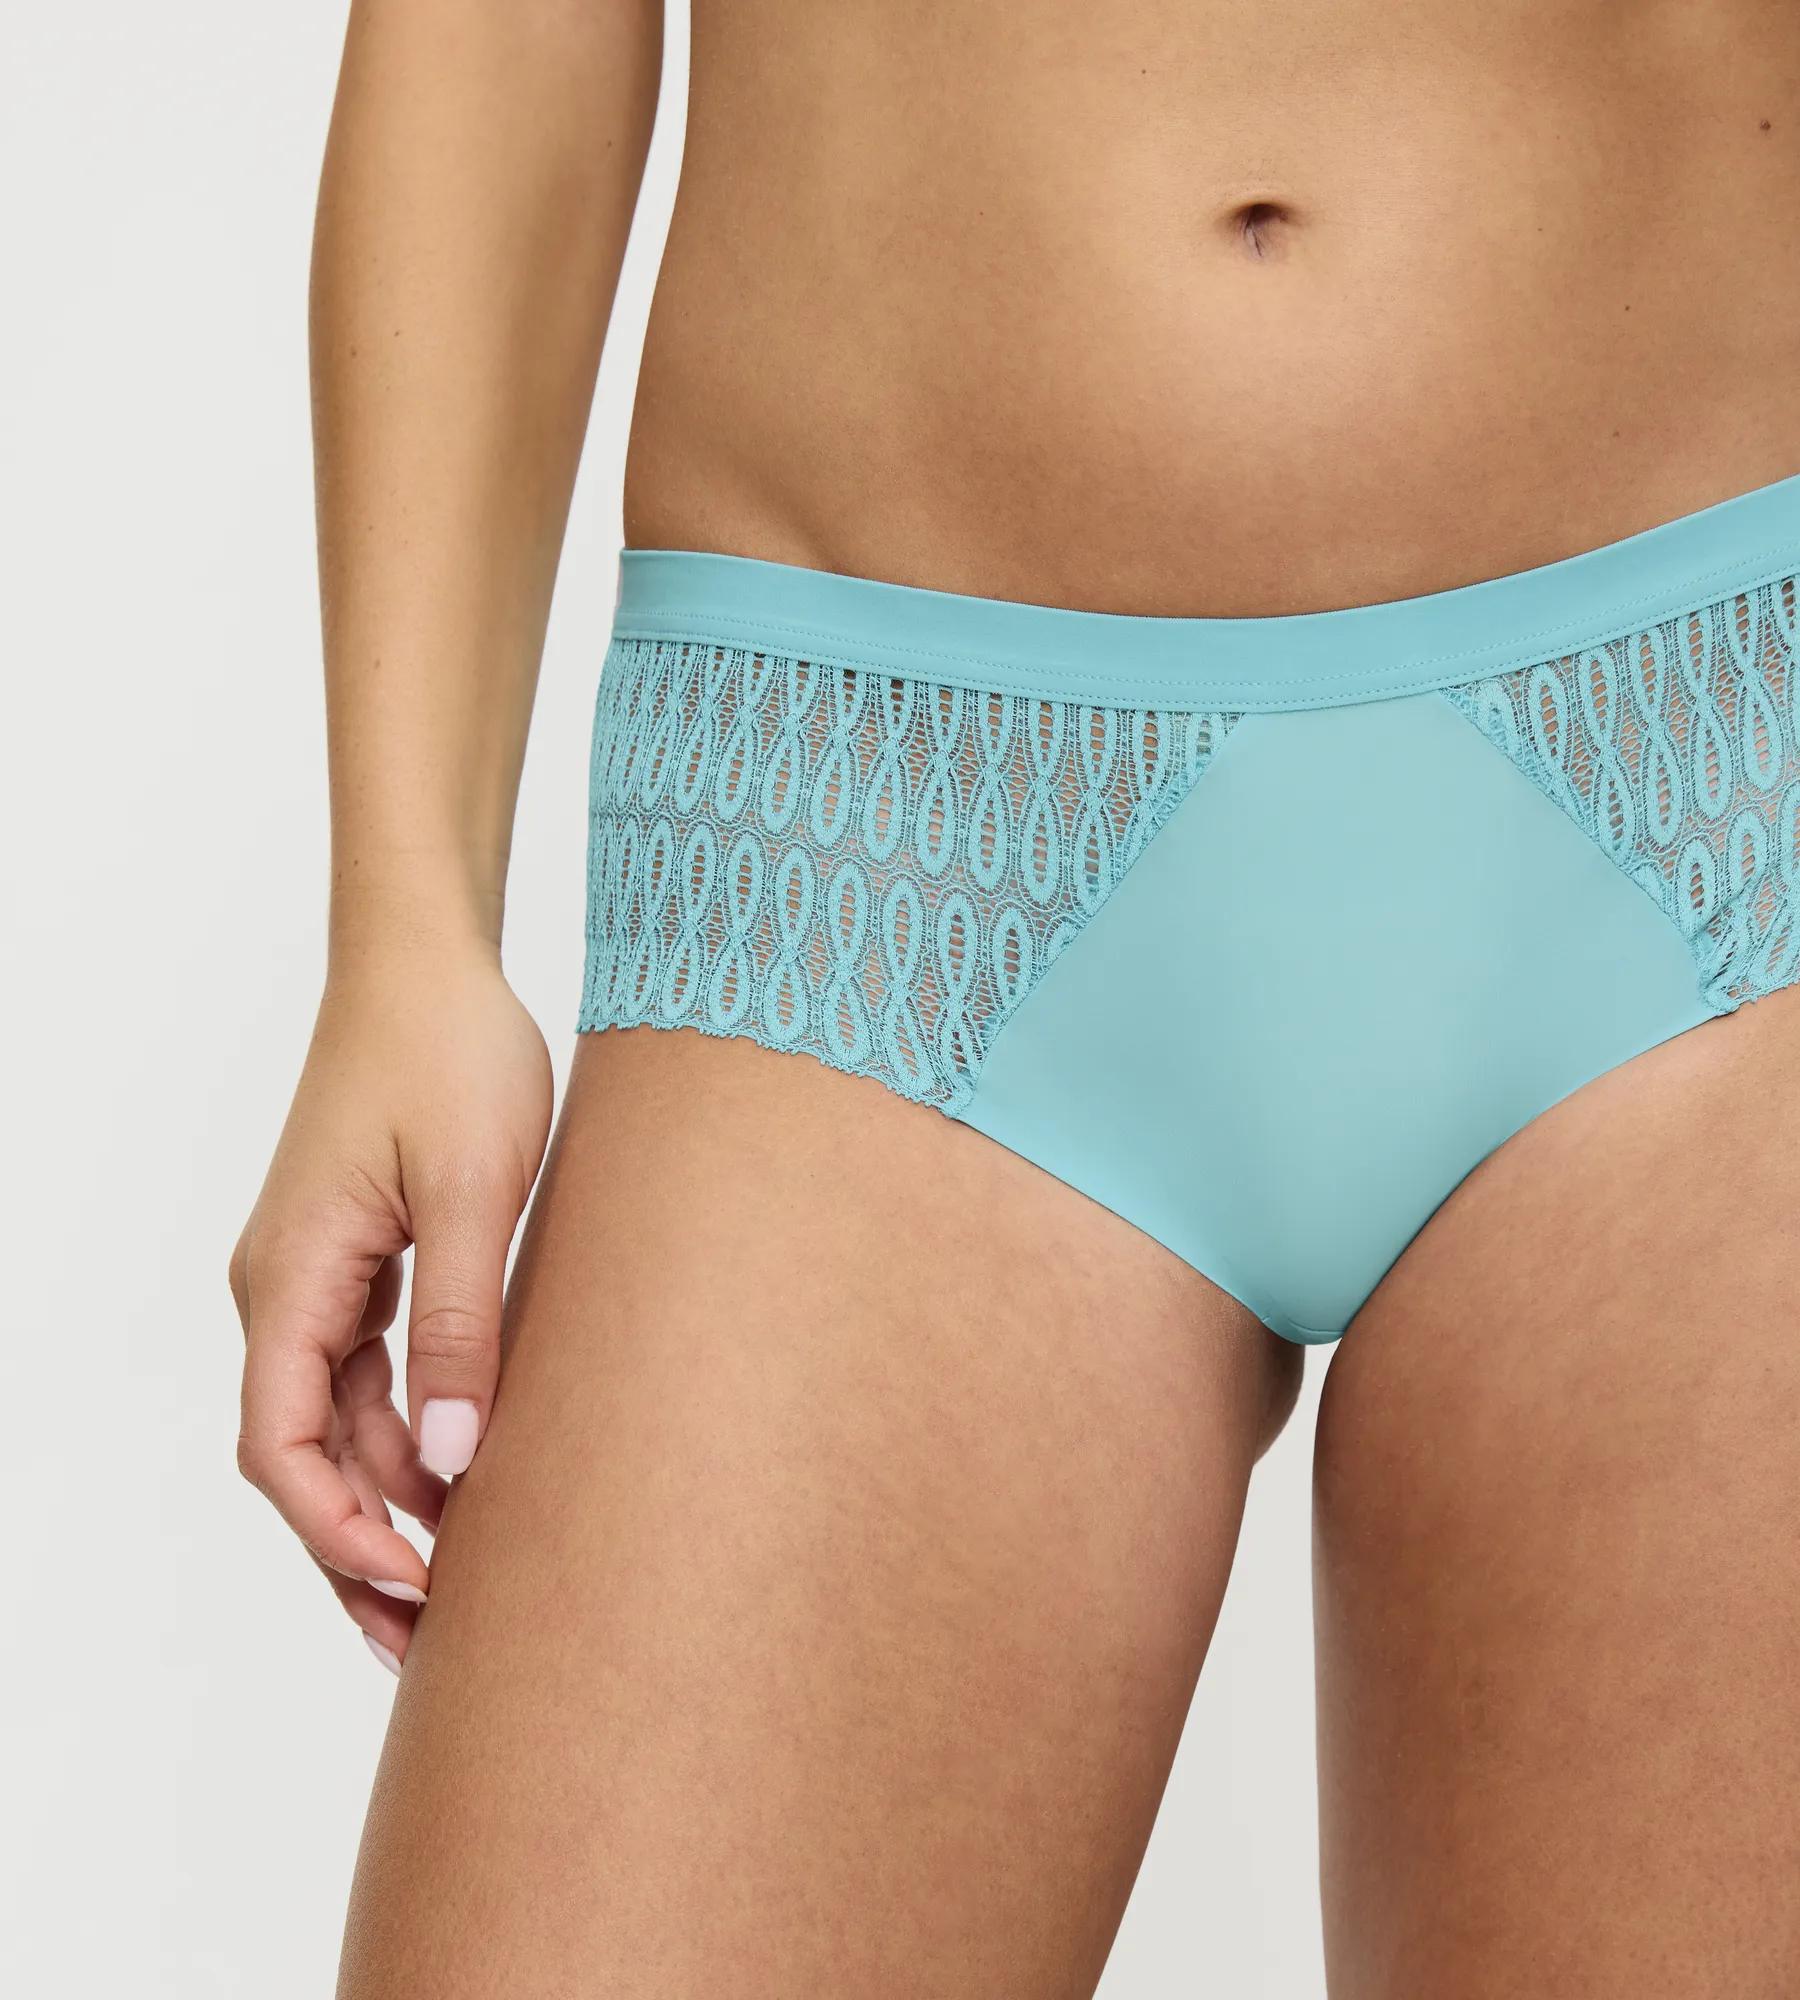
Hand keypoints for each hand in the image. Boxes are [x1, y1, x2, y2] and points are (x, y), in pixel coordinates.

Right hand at [230, 948, 552, 1668]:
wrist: (428, 964)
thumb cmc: (450, 1053)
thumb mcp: (477, 1191)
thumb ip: (463, 1323)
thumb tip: (455, 1457)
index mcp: (291, 1278)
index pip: (280, 1448)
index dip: (338, 1536)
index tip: (414, 1591)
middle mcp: (284, 1289)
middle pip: (301, 1457)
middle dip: (359, 1552)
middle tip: (436, 1646)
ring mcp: (317, 1276)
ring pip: (335, 1425)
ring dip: (388, 1503)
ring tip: (458, 1587)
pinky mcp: (358, 1259)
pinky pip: (364, 1376)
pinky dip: (406, 1437)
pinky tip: (461, 1480)